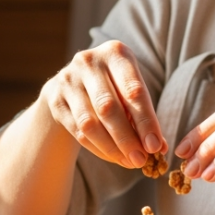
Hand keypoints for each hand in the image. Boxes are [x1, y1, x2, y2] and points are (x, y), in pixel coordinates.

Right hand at [42, 40, 163, 167]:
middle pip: (109, 107)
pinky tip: (113, 157)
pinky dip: (98, 149)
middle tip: (141, 160)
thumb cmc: (113, 87)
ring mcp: (68, 79)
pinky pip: (78, 131)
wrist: (72, 83)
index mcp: (116, 53)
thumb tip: (159, 147)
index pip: (134, 90)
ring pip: (90, 122)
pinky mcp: (55, 99)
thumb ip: (145, 115)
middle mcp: (89, 61)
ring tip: (129, 162)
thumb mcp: (131, 91)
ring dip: (112, 147)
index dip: (145, 121)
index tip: (154, 146)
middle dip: (127, 138)